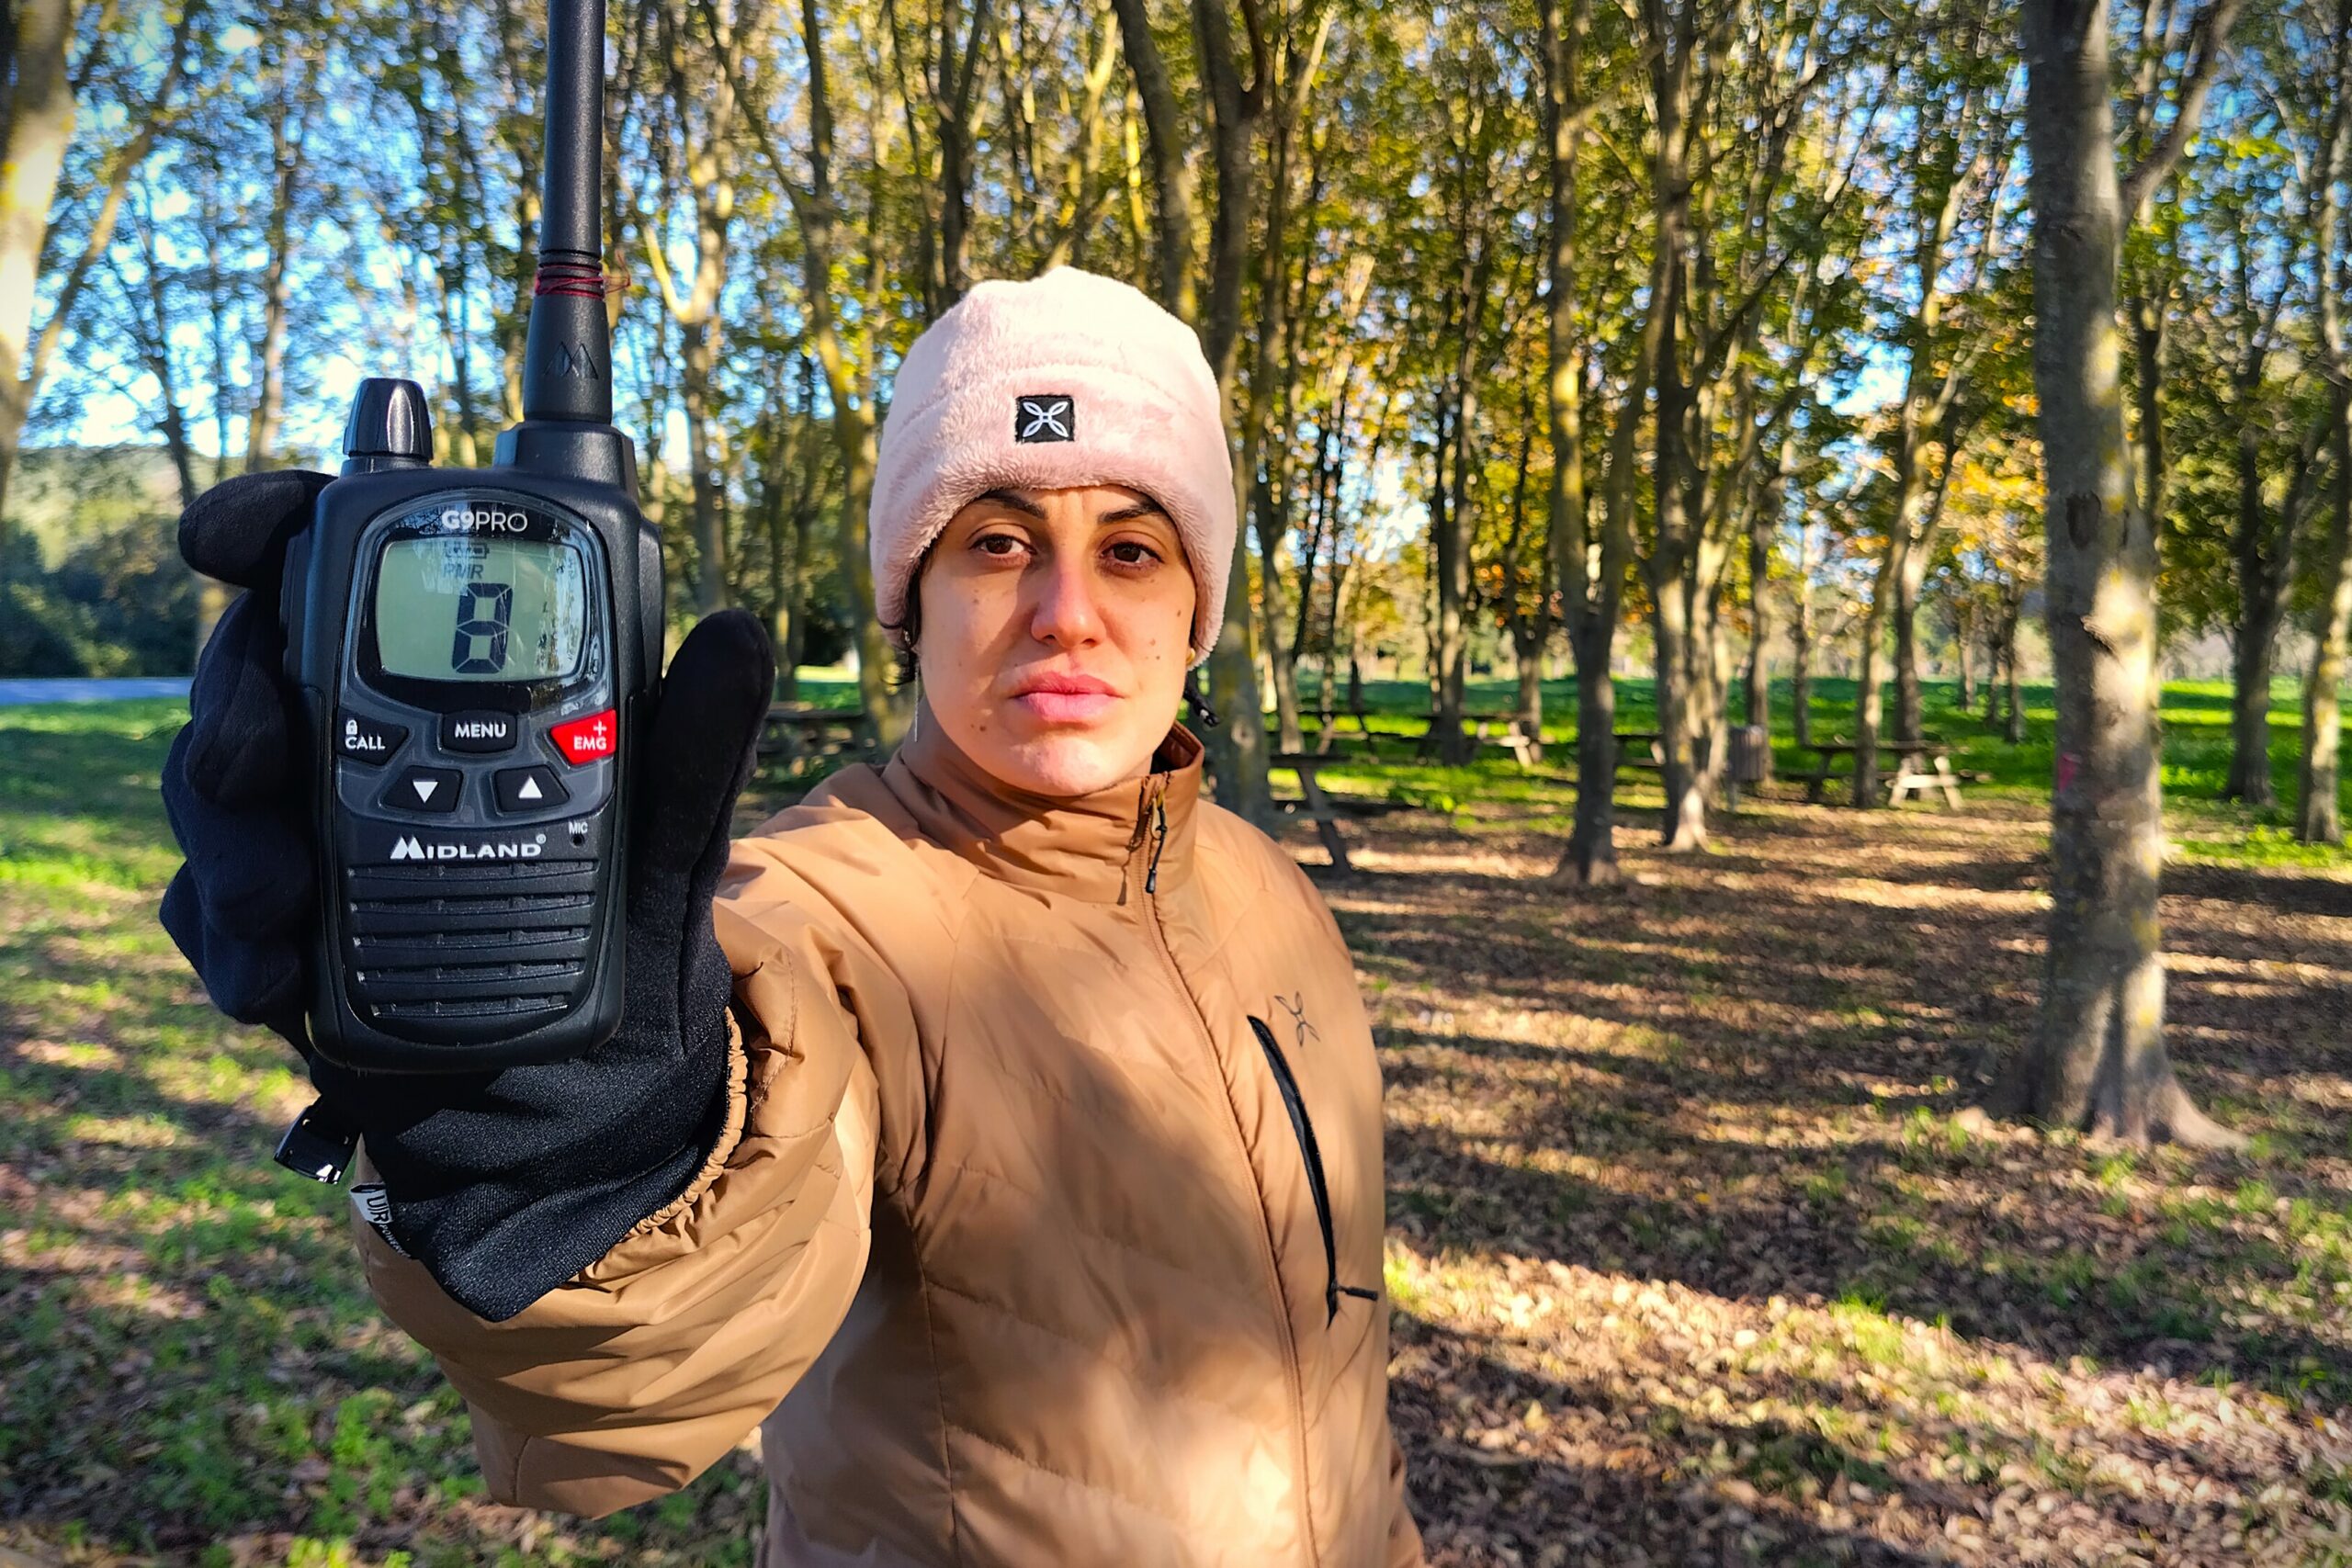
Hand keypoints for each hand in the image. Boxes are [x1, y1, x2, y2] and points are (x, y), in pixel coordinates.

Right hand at [160, 470, 773, 1319]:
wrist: (589, 1084)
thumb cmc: (632, 926)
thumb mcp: (674, 832)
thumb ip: (694, 739)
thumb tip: (737, 636)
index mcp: (450, 676)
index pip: (339, 566)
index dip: (268, 526)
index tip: (221, 537)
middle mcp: (357, 730)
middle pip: (249, 667)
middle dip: (236, 700)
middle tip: (261, 751)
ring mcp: (302, 826)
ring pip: (215, 789)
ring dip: (233, 836)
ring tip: (282, 891)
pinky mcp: (272, 923)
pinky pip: (211, 915)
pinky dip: (235, 943)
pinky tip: (273, 974)